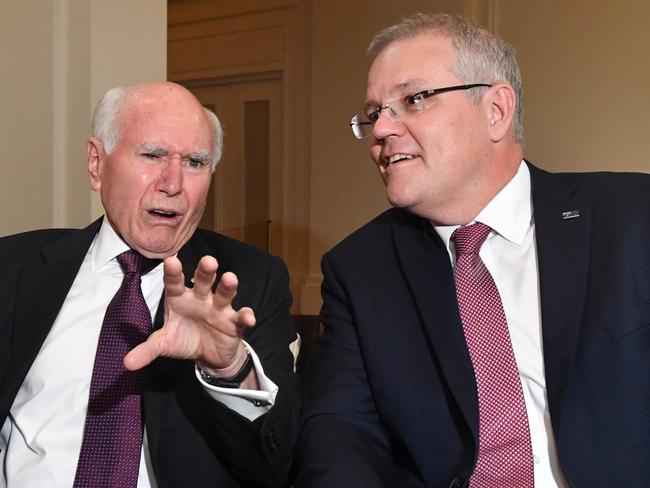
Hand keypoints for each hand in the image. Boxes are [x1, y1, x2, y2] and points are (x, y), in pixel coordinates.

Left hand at [124, 255, 255, 371]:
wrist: (209, 356)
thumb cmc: (184, 339)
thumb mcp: (165, 344)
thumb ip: (147, 350)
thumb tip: (126, 364)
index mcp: (180, 299)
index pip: (174, 284)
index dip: (173, 273)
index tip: (171, 261)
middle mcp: (200, 299)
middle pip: (203, 281)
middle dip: (206, 271)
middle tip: (209, 261)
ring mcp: (219, 309)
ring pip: (224, 294)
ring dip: (228, 286)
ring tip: (230, 278)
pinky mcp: (234, 322)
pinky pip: (241, 317)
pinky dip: (246, 316)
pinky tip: (249, 319)